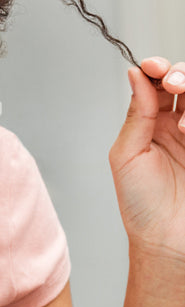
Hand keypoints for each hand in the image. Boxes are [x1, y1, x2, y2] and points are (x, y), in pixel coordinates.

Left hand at [109, 55, 184, 261]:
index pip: (159, 83)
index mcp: (151, 122)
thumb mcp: (127, 153)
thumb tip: (134, 74)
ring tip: (182, 122)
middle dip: (181, 74)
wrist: (168, 240)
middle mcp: (179, 124)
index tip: (152, 66)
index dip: (157, 69)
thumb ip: (135, 113)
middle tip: (172, 84)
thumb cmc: (141, 204)